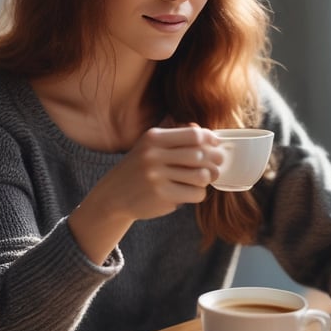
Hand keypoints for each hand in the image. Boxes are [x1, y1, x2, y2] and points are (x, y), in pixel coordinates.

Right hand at [69, 125, 223, 263]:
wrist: (114, 195)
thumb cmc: (139, 168)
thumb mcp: (150, 145)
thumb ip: (176, 135)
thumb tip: (208, 134)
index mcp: (154, 137)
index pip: (194, 135)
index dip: (210, 140)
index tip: (215, 145)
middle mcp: (154, 155)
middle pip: (201, 155)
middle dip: (215, 160)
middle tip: (216, 165)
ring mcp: (157, 177)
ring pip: (201, 176)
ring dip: (207, 179)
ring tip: (202, 179)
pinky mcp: (162, 196)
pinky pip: (196, 194)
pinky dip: (198, 193)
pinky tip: (189, 192)